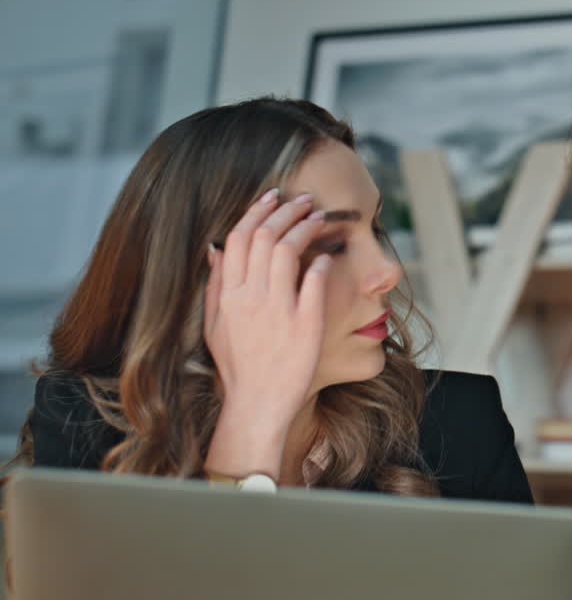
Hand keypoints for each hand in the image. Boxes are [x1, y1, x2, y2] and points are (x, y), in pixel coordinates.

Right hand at [202, 189, 330, 477]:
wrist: (258, 403)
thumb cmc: (238, 365)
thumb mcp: (215, 324)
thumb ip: (215, 285)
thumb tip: (214, 248)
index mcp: (229, 295)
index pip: (240, 236)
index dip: (258, 210)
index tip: (273, 196)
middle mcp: (251, 298)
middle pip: (266, 236)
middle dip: (287, 210)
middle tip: (304, 200)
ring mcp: (278, 310)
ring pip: (289, 251)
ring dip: (306, 227)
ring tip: (320, 217)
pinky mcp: (305, 324)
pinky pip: (315, 282)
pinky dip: (321, 262)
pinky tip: (328, 254)